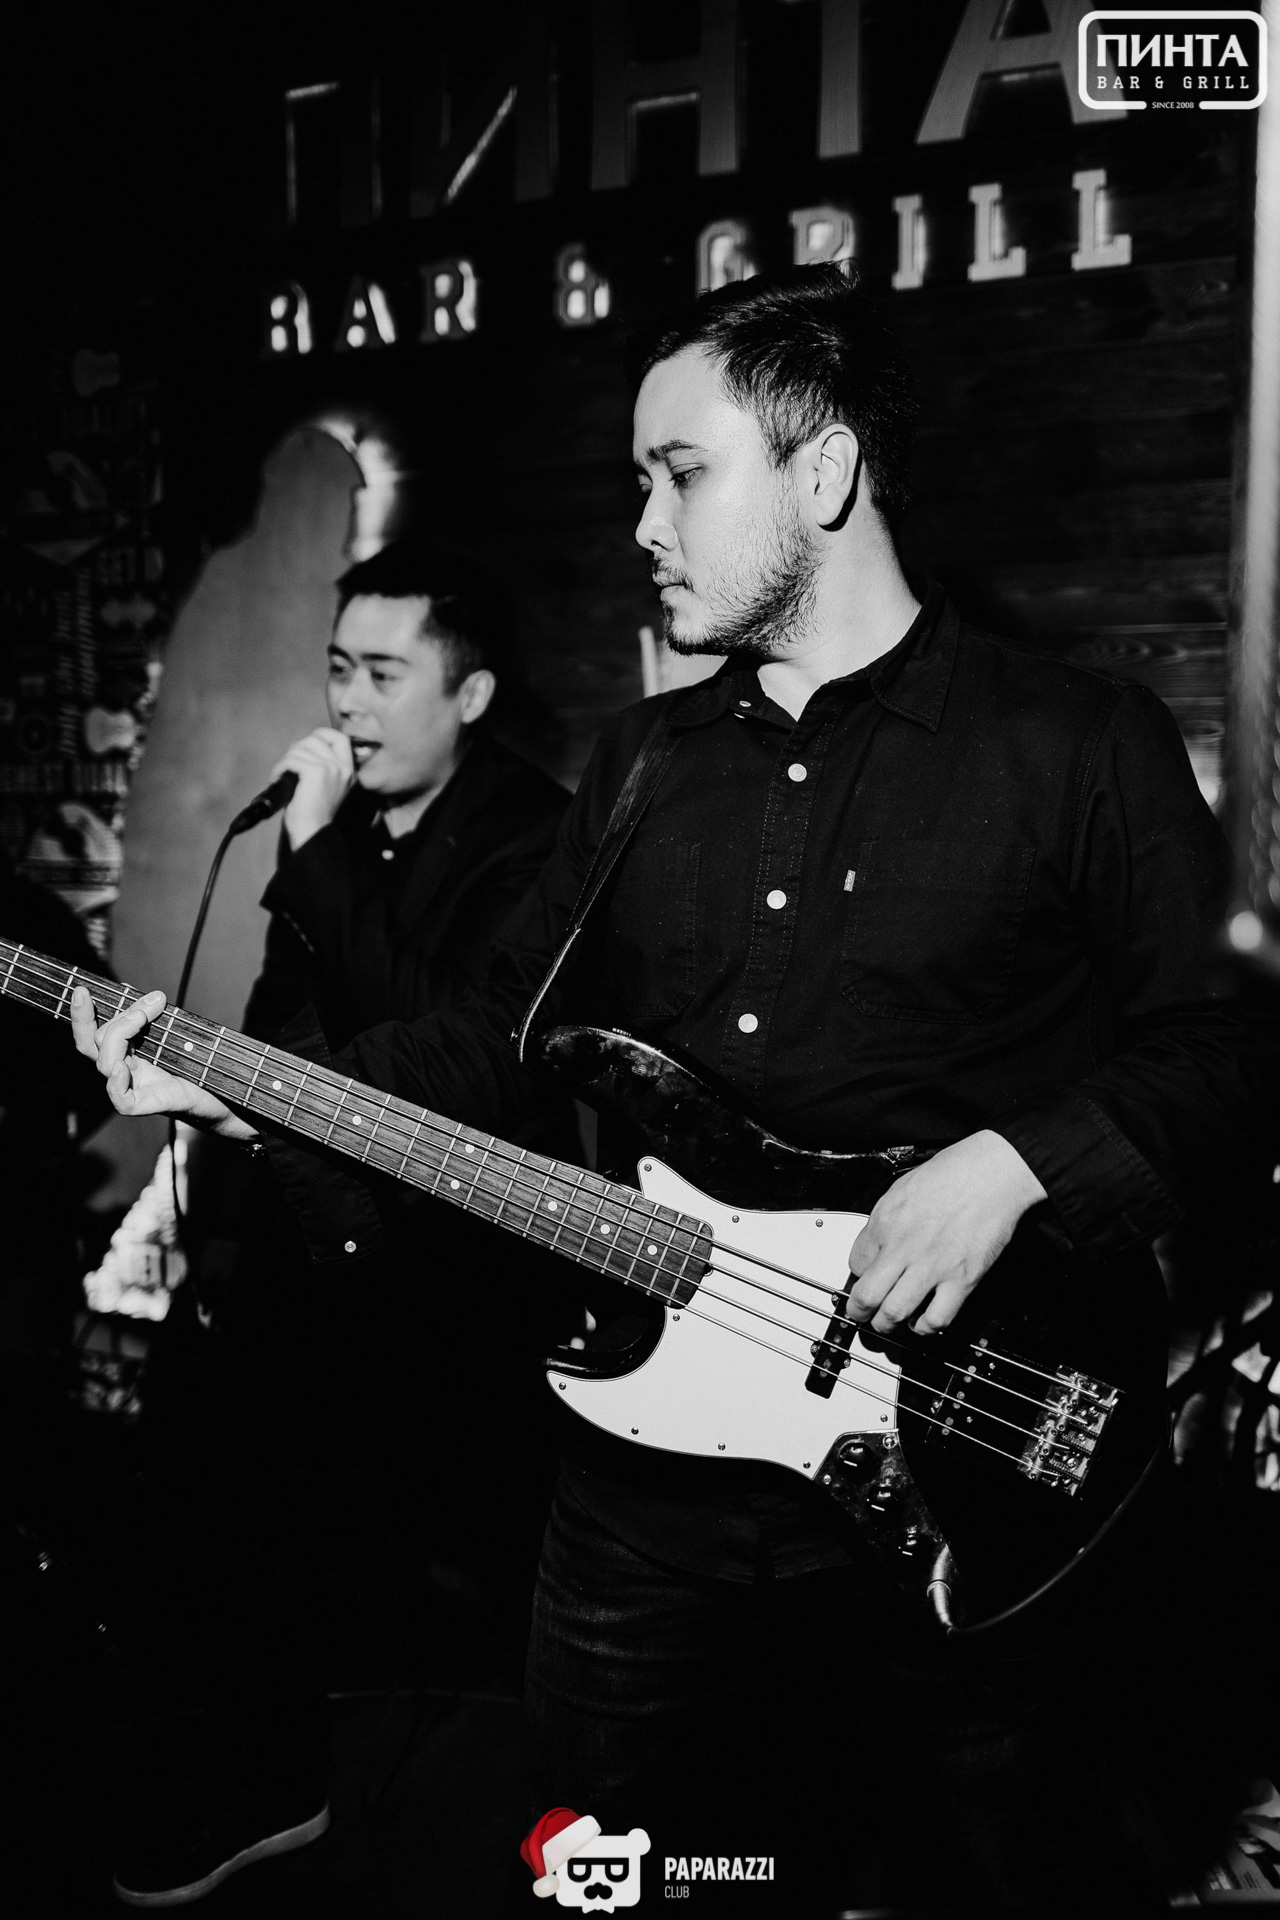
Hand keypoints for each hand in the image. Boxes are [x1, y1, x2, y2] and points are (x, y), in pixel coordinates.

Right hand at [69, 985, 255, 1139]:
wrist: (220, 1096)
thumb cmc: (197, 1066)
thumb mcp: (174, 1034)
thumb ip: (154, 1018)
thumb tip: (142, 994)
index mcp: (125, 1053)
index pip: (91, 1035)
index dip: (81, 1015)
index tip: (83, 989)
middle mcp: (122, 1070)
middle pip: (97, 1043)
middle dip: (122, 1016)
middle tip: (154, 1001)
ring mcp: (132, 1088)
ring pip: (105, 1063)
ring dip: (121, 1034)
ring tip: (142, 1018)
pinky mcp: (146, 1106)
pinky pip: (121, 1100)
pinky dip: (116, 1083)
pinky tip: (121, 1067)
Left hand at [275, 727, 354, 849]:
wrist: (312, 832)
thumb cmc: (313, 813)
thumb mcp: (325, 785)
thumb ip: (320, 764)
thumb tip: (299, 745)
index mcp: (348, 770)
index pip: (339, 737)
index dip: (321, 736)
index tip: (306, 746)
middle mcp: (342, 767)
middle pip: (315, 739)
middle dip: (297, 748)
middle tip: (289, 764)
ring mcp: (331, 769)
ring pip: (300, 748)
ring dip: (286, 760)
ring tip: (281, 774)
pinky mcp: (316, 773)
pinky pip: (291, 759)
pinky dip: (280, 768)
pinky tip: (277, 778)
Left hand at [846, 1130, 1046, 1336]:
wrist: (993, 1172)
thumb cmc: (955, 1172)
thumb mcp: (902, 1188)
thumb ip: (885, 1220)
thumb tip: (876, 1243)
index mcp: (886, 1222)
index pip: (854, 1263)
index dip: (857, 1276)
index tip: (863, 1279)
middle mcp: (904, 1246)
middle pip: (866, 1296)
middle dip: (858, 1312)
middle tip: (861, 1314)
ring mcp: (932, 1266)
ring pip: (894, 1313)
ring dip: (887, 1325)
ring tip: (889, 1323)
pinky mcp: (962, 1279)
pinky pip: (936, 1319)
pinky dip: (925, 1327)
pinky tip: (924, 1321)